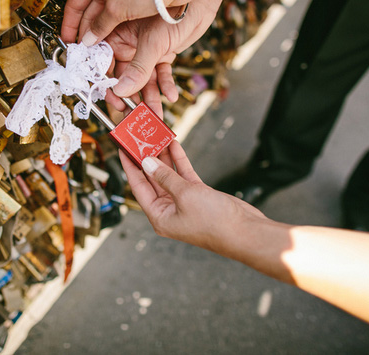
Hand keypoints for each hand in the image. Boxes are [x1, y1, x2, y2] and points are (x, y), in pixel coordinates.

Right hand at [61, 0, 163, 47]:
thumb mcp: (117, 9)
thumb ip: (100, 26)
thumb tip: (88, 39)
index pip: (74, 3)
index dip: (70, 24)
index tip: (68, 40)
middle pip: (89, 11)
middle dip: (87, 31)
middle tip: (85, 50)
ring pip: (105, 15)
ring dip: (101, 31)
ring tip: (98, 49)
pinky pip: (119, 15)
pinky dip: (114, 27)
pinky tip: (112, 41)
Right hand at [104, 0, 226, 101]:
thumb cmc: (168, 4)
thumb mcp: (150, 41)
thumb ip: (135, 69)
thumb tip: (120, 93)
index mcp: (113, 28)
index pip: (98, 57)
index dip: (99, 79)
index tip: (103, 98)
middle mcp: (125, 38)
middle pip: (119, 71)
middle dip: (124, 93)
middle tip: (127, 112)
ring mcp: (144, 45)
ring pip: (141, 75)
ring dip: (147, 95)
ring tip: (153, 114)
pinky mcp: (163, 50)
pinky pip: (160, 72)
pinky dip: (166, 84)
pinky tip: (171, 96)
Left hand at [118, 141, 266, 252]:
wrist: (245, 232)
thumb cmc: (215, 223)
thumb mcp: (185, 195)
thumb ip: (165, 177)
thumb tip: (147, 162)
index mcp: (159, 216)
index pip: (138, 187)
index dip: (130, 167)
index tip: (123, 149)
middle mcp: (168, 210)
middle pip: (152, 179)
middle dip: (146, 159)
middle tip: (138, 139)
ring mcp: (183, 202)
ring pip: (168, 175)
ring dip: (163, 156)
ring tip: (155, 136)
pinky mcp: (198, 195)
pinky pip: (183, 175)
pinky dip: (179, 161)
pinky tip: (174, 145)